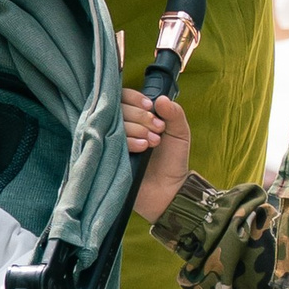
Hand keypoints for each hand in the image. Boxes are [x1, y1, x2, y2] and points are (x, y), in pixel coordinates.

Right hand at [120, 85, 191, 219]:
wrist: (168, 191)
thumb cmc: (172, 161)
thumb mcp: (180, 134)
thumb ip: (174, 113)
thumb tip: (161, 98)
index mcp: (137, 118)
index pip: (125, 97)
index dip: (136, 99)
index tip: (151, 107)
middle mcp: (122, 127)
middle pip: (119, 108)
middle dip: (141, 116)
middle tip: (158, 129)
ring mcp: (114, 142)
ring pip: (115, 123)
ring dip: (137, 129)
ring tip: (153, 142)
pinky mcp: (109, 156)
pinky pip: (111, 141)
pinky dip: (129, 141)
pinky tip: (142, 148)